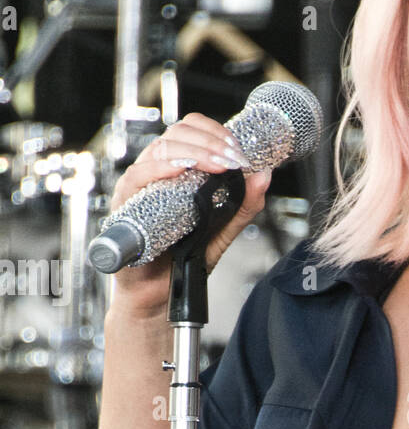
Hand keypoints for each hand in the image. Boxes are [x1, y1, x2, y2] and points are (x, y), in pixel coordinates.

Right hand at [106, 113, 272, 319]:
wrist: (160, 297)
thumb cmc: (183, 262)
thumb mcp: (223, 231)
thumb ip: (244, 206)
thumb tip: (264, 175)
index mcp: (177, 171)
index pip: (191, 131)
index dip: (216, 132)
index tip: (239, 148)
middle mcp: (156, 173)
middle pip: (177, 134)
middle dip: (210, 141)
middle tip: (234, 158)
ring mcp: (139, 187)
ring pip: (160, 149)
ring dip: (194, 151)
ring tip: (219, 164)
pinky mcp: (125, 205)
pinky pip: (138, 177)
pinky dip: (161, 168)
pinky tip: (182, 169)